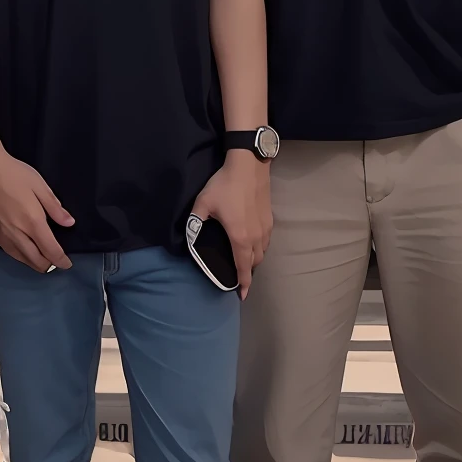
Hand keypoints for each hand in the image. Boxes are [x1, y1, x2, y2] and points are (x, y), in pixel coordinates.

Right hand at [0, 146, 74, 271]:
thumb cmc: (15, 174)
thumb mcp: (40, 186)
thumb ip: (55, 208)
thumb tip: (69, 223)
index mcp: (33, 222)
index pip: (51, 251)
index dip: (61, 261)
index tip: (67, 263)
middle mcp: (18, 234)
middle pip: (37, 261)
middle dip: (49, 265)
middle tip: (57, 261)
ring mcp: (4, 236)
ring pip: (23, 260)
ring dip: (35, 263)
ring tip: (43, 258)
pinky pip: (11, 253)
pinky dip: (22, 257)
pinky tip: (26, 252)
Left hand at [191, 151, 270, 296]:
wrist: (248, 166)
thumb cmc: (224, 186)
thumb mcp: (203, 203)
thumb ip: (195, 222)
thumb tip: (190, 235)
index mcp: (240, 238)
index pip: (243, 268)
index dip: (243, 284)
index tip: (241, 296)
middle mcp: (256, 237)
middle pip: (254, 262)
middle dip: (247, 272)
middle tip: (237, 277)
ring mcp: (266, 228)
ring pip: (262, 252)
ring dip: (254, 260)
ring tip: (243, 262)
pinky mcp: (270, 219)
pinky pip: (266, 241)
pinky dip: (259, 248)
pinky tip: (250, 243)